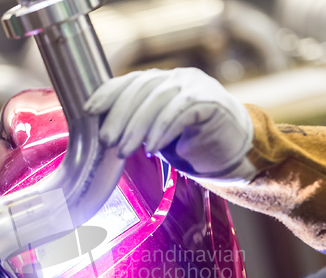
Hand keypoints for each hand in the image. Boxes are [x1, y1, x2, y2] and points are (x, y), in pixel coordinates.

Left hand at [85, 67, 255, 182]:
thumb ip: (138, 124)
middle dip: (119, 117)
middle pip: (141, 89)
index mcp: (164, 81)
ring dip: (136, 129)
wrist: (235, 152)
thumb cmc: (193, 144)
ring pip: (157, 101)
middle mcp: (178, 78)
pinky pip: (179, 113)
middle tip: (106, 141)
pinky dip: (162, 131)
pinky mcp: (209, 102)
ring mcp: (195, 87)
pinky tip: (152, 149)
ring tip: (124, 151)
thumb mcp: (159, 132)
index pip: (131, 81)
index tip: (90, 111)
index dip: (108, 94)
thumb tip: (104, 131)